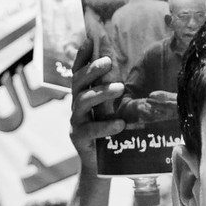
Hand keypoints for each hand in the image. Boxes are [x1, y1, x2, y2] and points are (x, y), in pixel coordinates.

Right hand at [67, 50, 125, 171]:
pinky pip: (91, 130)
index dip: (81, 55)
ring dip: (101, 93)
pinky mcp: (79, 139)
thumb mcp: (111, 109)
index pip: (78, 71)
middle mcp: (75, 106)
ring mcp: (75, 121)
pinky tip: (120, 124)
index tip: (89, 39)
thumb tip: (129, 71)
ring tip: (119, 88)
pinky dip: (106, 126)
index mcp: (82, 95)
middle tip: (108, 62)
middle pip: (78, 82)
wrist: (100, 166)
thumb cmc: (108, 133)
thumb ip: (113, 92)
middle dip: (92, 70)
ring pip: (82, 102)